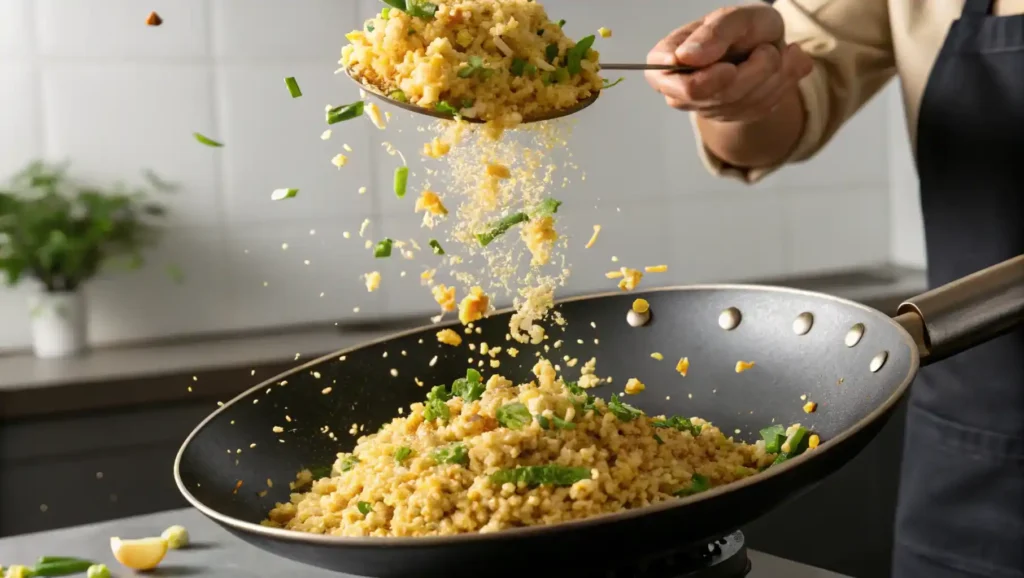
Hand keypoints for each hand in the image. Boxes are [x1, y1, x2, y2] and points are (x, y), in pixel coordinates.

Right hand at [646, 5, 812, 122]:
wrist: (766, 42)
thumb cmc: (745, 27)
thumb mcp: (737, 18)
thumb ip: (714, 33)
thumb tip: (685, 56)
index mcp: (666, 61)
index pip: (677, 84)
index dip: (708, 80)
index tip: (731, 68)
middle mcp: (679, 90)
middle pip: (715, 98)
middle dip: (753, 73)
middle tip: (768, 49)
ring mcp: (703, 107)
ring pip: (742, 105)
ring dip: (772, 77)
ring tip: (777, 53)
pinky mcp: (729, 118)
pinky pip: (758, 110)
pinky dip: (778, 87)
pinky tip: (781, 68)